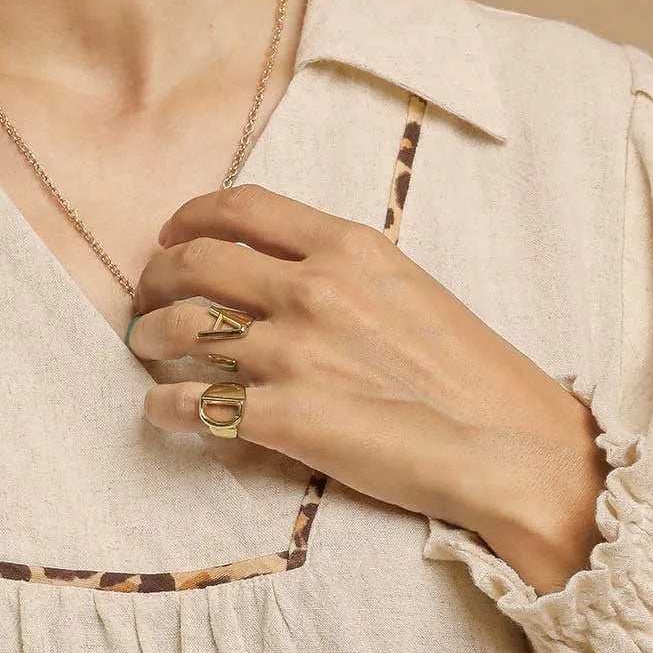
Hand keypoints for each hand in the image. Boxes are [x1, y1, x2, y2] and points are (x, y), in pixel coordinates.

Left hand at [128, 182, 609, 573]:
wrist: (506, 444)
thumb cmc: (468, 373)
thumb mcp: (408, 287)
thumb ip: (342, 270)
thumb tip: (283, 270)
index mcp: (348, 246)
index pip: (240, 208)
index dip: (190, 219)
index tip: (173, 237)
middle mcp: (312, 289)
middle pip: (193, 263)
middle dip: (155, 278)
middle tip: (147, 299)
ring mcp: (294, 352)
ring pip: (178, 329)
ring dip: (148, 338)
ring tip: (147, 350)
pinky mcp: (285, 418)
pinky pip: (190, 404)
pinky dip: (164, 407)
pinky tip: (165, 411)